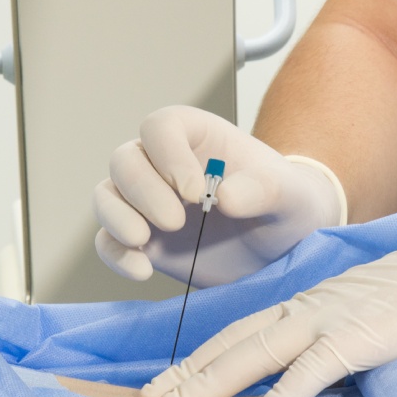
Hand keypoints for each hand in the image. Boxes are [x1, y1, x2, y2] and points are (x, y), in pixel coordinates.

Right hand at [94, 105, 346, 287]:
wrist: (283, 247)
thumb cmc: (287, 205)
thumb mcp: (290, 195)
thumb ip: (263, 190)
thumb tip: (224, 196)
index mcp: (197, 137)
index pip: (160, 127)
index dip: (168, 155)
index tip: (196, 190)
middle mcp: (163, 165)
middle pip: (124, 160)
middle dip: (142, 190)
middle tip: (176, 220)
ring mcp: (147, 203)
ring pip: (106, 196)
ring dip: (117, 217)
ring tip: (144, 240)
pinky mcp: (142, 241)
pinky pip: (108, 241)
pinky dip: (115, 254)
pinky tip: (143, 270)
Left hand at [141, 226, 396, 396]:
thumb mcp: (367, 311)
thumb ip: (335, 335)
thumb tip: (312, 371)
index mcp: (310, 302)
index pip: (242, 331)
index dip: (202, 357)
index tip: (169, 380)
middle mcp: (309, 307)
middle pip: (234, 341)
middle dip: (187, 372)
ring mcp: (332, 319)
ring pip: (256, 352)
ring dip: (210, 381)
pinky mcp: (362, 336)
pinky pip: (311, 371)